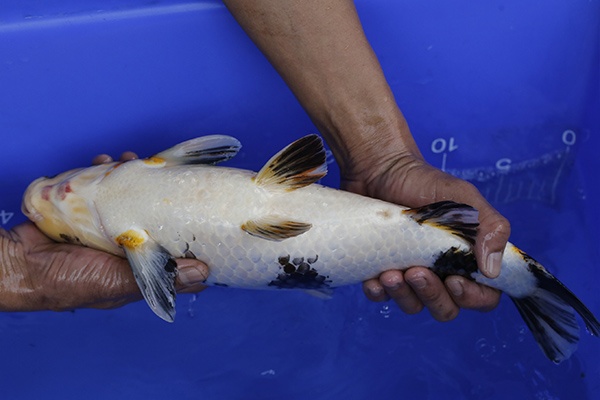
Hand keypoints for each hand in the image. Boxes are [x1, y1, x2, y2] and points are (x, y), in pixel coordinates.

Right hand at [0, 152, 208, 312]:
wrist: (18, 262)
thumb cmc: (65, 282)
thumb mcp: (116, 283)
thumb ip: (159, 277)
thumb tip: (203, 273)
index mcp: (138, 269)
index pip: (176, 258)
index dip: (194, 243)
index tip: (210, 224)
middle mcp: (126, 247)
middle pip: (156, 221)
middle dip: (163, 199)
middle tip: (167, 177)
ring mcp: (107, 227)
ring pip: (131, 199)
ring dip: (134, 178)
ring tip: (133, 160)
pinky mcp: (88, 211)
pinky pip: (103, 188)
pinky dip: (105, 172)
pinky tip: (105, 161)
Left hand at [344, 151, 506, 320]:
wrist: (378, 169)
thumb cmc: (423, 182)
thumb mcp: (463, 198)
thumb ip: (489, 228)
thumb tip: (493, 271)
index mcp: (465, 258)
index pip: (482, 296)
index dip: (472, 297)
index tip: (454, 279)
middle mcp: (440, 271)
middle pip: (446, 308)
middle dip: (432, 296)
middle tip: (415, 272)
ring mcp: (409, 273)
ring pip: (413, 306)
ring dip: (403, 296)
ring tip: (390, 274)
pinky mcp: (381, 270)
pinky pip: (382, 297)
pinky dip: (379, 293)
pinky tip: (374, 279)